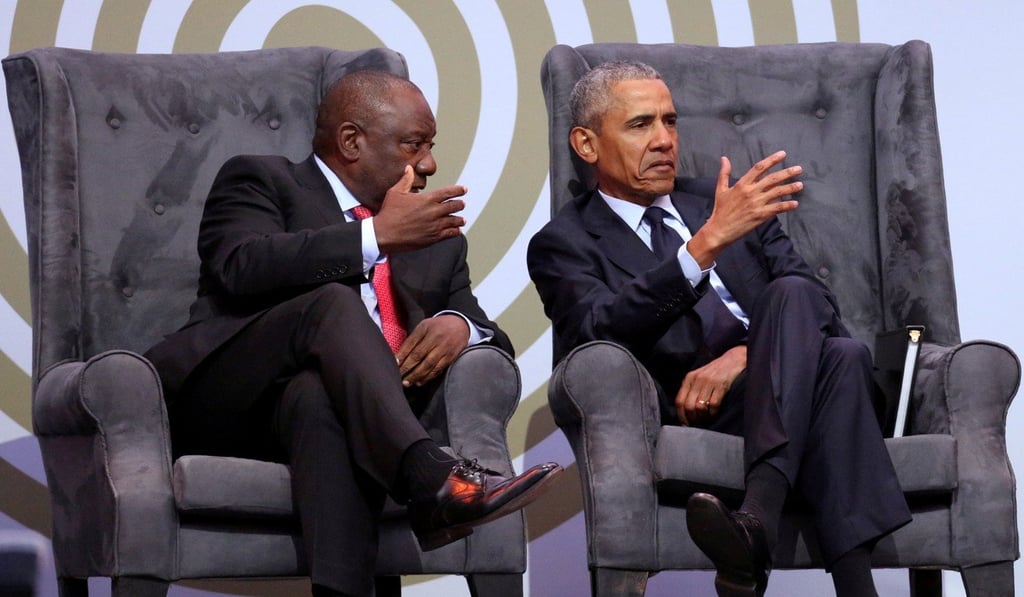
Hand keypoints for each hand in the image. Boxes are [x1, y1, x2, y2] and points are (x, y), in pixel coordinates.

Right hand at [374, 166, 467, 253]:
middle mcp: (433, 212)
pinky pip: (450, 234)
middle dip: (460, 204)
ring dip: (460, 219)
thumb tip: (409, 169)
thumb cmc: (389, 213)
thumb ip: (406, 180)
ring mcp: (435, 225)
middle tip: (462, 204)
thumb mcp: (395, 192)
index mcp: (426, 199)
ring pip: (454, 221)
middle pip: (454, 206)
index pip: (448, 192)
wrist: (384, 234)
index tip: (464, 189)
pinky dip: (455, 231)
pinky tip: (456, 231)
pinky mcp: (433, 238)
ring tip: (462, 219)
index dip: (458, 190)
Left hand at [397, 314, 470, 386]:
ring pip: (429, 365)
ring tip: (407, 383)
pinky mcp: (451, 357)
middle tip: (398, 377)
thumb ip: (412, 340)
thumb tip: (399, 357)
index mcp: (426, 328)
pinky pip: (438, 370)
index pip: (412, 344)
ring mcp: (445, 349)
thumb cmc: (437, 326)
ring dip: (416, 376)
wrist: (461, 325)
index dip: (402, 355)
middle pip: (419, 356)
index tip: (394, 364)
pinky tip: (419, 382)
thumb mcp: (424, 327)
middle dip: (407, 368)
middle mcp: (436, 339)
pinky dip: (428, 377)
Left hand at [675, 345, 746, 425]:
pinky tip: (715, 413)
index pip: (679, 401)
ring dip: (704, 417)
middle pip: (689, 406)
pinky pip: (714, 405)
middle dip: (693, 419)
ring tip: (708, 419)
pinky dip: (714, 413)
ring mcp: (709, 382)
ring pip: (700, 407)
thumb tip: (686, 412)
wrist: (734, 359)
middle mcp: (697, 380)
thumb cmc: (716, 372)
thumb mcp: (699, 378)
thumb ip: (692, 391)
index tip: (686, 425)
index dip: (681, 416)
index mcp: (689, 379)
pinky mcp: (721, 385)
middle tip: (699, 424)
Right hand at [687, 151, 801, 267]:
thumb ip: (724, 174)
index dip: (772, 160)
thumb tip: (724, 158)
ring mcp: (756, 204)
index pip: (759, 168)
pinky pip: (776, 208)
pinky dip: (787, 206)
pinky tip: (795, 204)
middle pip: (772, 179)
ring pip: (777, 193)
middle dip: (787, 173)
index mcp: (741, 184)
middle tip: (799, 169)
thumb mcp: (720, 190)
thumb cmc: (720, 211)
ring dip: (790, 188)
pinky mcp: (760, 216)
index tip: (782, 154)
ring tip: (800, 185)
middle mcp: (751, 192)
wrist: (719, 230)